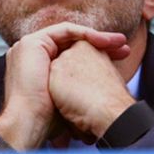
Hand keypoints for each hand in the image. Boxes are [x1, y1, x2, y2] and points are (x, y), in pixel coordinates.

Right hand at [0, 22, 129, 150]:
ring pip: (71, 35)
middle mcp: (34, 55)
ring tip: (119, 43)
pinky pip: (65, 31)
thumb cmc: (49, 118)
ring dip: (97, 37)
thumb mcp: (67, 98)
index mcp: (40, 68)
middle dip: (101, 44)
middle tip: (123, 48)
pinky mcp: (32, 42)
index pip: (72, 54)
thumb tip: (98, 93)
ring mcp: (30, 47)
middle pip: (73, 43)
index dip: (98, 54)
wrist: (31, 121)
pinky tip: (103, 41)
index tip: (120, 58)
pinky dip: (85, 34)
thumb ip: (77, 86)